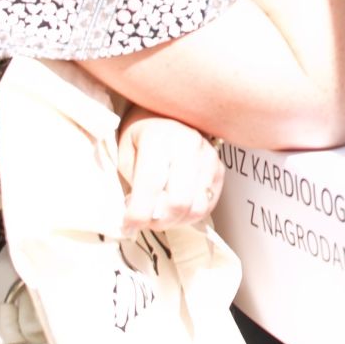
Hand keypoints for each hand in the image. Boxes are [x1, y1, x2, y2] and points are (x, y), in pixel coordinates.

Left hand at [117, 111, 224, 235]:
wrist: (167, 116)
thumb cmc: (140, 137)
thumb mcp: (125, 155)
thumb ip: (133, 184)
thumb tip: (139, 218)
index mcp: (160, 137)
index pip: (151, 184)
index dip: (138, 214)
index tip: (127, 227)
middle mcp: (189, 144)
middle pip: (178, 201)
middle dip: (158, 221)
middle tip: (144, 221)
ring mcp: (209, 156)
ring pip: (196, 207)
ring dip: (175, 221)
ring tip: (160, 214)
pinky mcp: (219, 168)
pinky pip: (208, 205)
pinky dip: (189, 215)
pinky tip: (175, 209)